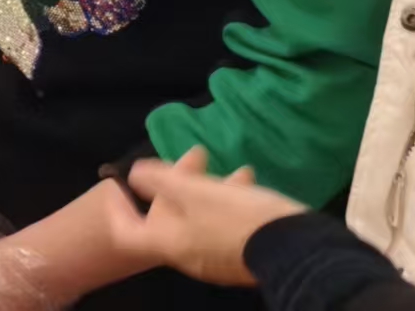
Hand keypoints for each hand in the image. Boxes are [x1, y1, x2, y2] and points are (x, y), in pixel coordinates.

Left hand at [98, 147, 305, 287]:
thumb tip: (134, 175)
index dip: (118, 207)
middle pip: (169, 218)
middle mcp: (189, 256)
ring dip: (206, 187)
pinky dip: (227, 200)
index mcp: (171, 243)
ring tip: (223, 162)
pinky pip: (224, 225)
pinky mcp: (241, 254)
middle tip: (194, 155)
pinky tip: (247, 179)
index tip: (117, 184)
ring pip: (200, 216)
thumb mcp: (195, 191)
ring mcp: (215, 258)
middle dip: (176, 182)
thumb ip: (161, 181)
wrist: (297, 249)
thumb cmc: (237, 217)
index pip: (128, 231)